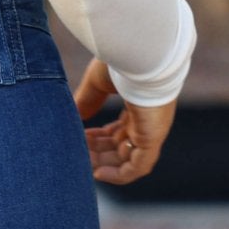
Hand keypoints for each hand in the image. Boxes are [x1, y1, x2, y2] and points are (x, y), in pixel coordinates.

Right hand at [72, 57, 175, 184]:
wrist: (141, 53)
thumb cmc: (122, 61)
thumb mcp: (99, 83)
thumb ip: (88, 100)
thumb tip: (77, 116)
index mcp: (138, 104)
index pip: (120, 129)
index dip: (99, 137)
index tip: (79, 138)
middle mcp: (147, 120)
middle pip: (121, 145)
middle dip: (98, 152)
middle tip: (76, 154)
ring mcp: (151, 130)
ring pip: (127, 158)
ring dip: (103, 164)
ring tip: (82, 163)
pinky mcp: (152, 138)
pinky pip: (137, 167)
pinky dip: (119, 175)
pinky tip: (98, 173)